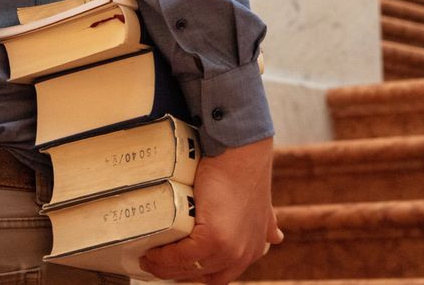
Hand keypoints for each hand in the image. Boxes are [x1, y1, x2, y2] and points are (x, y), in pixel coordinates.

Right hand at [139, 137, 282, 283]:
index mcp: (252, 250)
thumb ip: (266, 222)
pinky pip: (180, 256)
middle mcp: (242, 255)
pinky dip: (163, 256)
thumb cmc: (244, 170)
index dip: (194, 272)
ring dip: (164, 266)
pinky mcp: (213, 238)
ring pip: (187, 268)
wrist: (242, 151)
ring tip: (148, 256)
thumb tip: (276, 236)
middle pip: (200, 275)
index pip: (218, 275)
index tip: (175, 264)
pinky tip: (151, 251)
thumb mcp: (261, 204)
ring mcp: (229, 249)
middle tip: (155, 261)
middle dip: (175, 271)